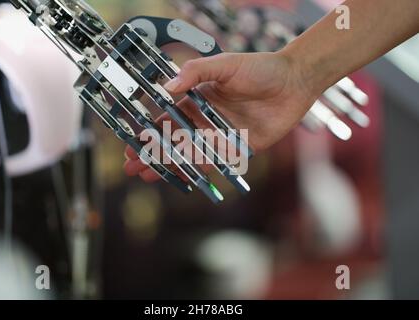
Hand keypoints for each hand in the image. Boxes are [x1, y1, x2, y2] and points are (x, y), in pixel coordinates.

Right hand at [124, 52, 317, 181]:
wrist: (293, 81)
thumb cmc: (260, 68)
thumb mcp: (224, 65)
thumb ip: (195, 73)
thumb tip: (166, 87)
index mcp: (198, 100)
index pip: (168, 119)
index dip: (150, 131)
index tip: (133, 142)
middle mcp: (207, 120)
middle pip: (174, 141)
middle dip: (152, 153)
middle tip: (133, 167)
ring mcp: (221, 136)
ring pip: (189, 155)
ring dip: (169, 165)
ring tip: (148, 176)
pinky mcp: (239, 148)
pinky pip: (215, 162)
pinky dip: (197, 170)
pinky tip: (181, 177)